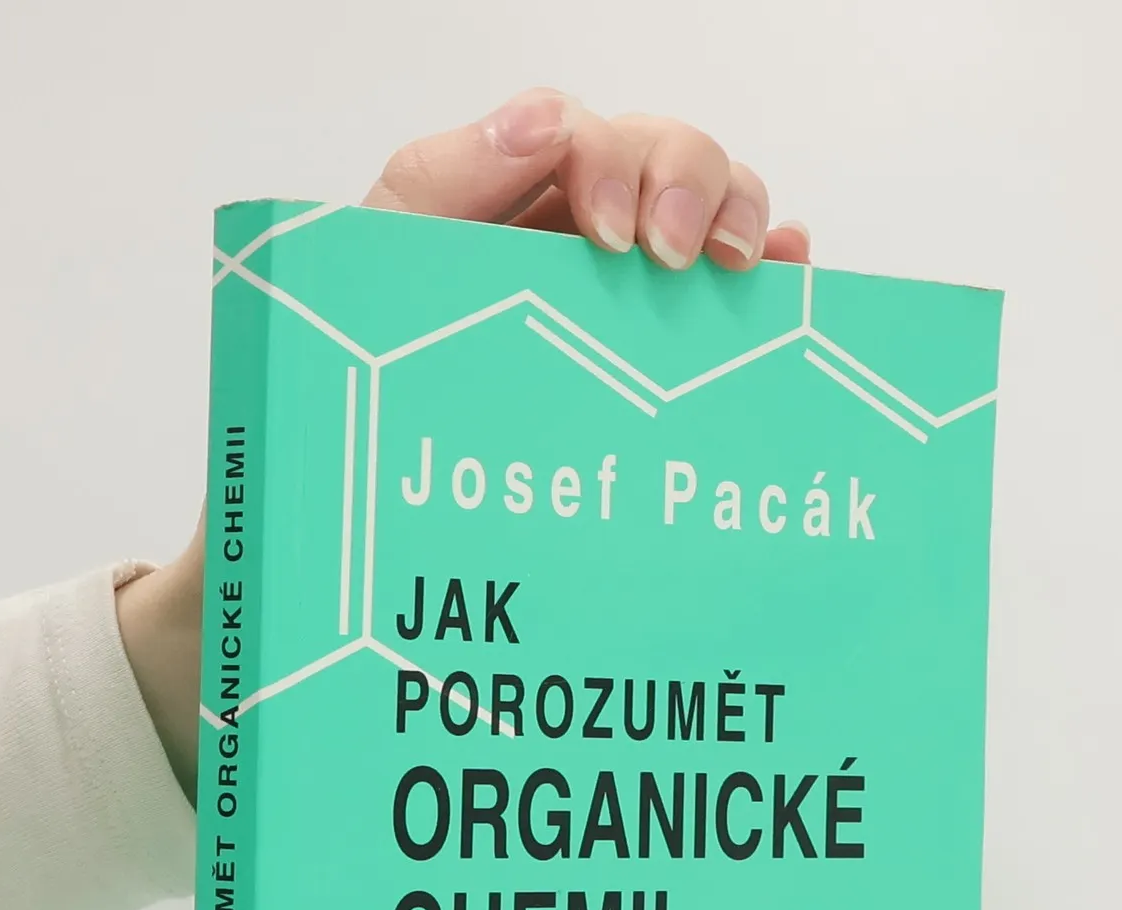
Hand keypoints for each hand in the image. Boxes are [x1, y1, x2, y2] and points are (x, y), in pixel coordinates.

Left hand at [118, 90, 807, 791]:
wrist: (343, 578)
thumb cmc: (336, 442)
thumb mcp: (356, 303)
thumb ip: (431, 191)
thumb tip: (544, 120)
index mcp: (487, 222)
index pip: (574, 135)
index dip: (616, 158)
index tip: (616, 241)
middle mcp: (556, 253)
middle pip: (656, 156)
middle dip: (690, 178)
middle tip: (680, 260)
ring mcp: (610, 313)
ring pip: (706, 212)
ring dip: (739, 212)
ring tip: (741, 270)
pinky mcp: (653, 379)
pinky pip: (726, 300)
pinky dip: (772, 272)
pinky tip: (785, 281)